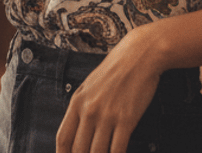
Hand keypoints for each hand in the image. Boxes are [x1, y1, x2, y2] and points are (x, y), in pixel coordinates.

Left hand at [54, 31, 162, 152]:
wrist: (138, 56)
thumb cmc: (114, 71)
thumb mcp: (89, 87)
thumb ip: (82, 107)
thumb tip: (77, 129)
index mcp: (76, 103)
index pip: (63, 138)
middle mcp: (88, 111)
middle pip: (79, 149)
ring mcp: (107, 116)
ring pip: (98, 152)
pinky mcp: (126, 120)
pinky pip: (118, 148)